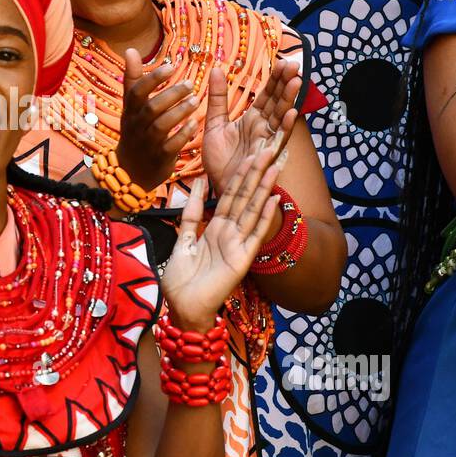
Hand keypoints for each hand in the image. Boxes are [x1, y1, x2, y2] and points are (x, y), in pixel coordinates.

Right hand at [116, 47, 198, 189]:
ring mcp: (147, 143)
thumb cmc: (135, 132)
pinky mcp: (159, 159)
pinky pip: (171, 146)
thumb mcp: (130, 107)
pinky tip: (195, 124)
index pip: (137, 91)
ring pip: (161, 126)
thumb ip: (133, 79)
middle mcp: (136, 126)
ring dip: (179, 112)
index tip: (171, 66)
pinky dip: (182, 134)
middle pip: (151, 108)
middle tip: (190, 84)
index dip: (153, 78)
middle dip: (170, 95)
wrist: (129, 172)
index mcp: (130, 111)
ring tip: (195, 101)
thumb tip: (131, 49)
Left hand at [161, 146, 286, 330]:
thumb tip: (199, 183)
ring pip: (252, 210)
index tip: (249, 155)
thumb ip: (192, 211)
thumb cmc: (182, 278)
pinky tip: (274, 200)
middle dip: (254, 174)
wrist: (182, 306)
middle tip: (266, 150)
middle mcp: (230, 233)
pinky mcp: (242, 259)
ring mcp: (238, 245)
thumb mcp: (184, 237)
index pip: (230, 196)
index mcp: (215, 228)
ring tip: (273, 166)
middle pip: (244, 198)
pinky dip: (264, 217)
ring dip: (263, 188)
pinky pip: (254, 234)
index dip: (239, 175)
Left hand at [202, 61, 299, 194]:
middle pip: (277, 102)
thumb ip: (218, 98)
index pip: (267, 95)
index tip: (282, 62)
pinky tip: (291, 113)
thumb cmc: (220, 161)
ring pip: (281, 117)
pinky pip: (278, 140)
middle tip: (293, 65)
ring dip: (289, 100)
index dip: (275, 80)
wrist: (218, 187)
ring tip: (296, 81)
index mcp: (252, 119)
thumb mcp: (214, 125)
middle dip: (286, 84)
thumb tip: (216, 69)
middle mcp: (263, 128)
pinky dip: (285, 127)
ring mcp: (267, 141)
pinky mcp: (266, 156)